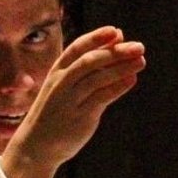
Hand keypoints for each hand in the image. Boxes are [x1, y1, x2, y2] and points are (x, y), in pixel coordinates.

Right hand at [0, 26, 146, 177]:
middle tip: (139, 47)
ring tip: (141, 61)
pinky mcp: (79, 117)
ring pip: (96, 79)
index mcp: (57, 72)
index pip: (77, 49)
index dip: (96, 38)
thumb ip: (91, 65)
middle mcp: (61, 83)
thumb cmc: (56, 111)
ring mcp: (69, 100)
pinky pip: (100, 98)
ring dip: (120, 68)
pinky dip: (117, 87)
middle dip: (115, 52)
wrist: (36, 146)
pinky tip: (132, 80)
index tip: (116, 31)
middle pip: (89, 61)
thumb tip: (118, 38)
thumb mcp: (67, 84)